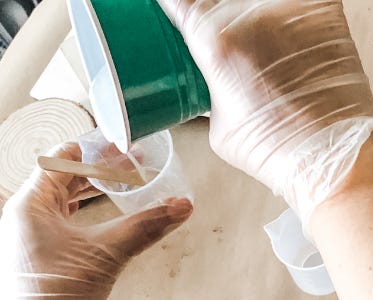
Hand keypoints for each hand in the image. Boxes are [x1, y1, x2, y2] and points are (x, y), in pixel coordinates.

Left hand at [0, 142, 192, 298]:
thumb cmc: (52, 299)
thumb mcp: (106, 254)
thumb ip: (147, 226)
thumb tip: (179, 206)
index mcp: (31, 204)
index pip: (63, 157)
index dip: (95, 148)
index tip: (120, 145)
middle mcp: (26, 212)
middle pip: (67, 173)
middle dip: (102, 166)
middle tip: (131, 162)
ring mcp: (30, 228)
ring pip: (65, 192)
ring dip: (95, 184)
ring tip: (122, 179)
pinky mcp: (39, 244)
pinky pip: (62, 211)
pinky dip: (85, 203)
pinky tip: (100, 204)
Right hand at [157, 0, 372, 229]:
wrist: (326, 153)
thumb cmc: (272, 146)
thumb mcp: (218, 124)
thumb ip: (210, 89)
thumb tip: (212, 80)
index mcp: (217, 44)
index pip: (181, 3)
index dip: (174, 5)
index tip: (175, 8)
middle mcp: (252, 17)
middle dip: (212, 12)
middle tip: (220, 35)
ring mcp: (290, 9)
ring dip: (248, 12)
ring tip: (254, 40)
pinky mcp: (324, 11)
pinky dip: (284, 11)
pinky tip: (280, 28)